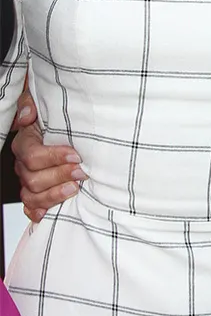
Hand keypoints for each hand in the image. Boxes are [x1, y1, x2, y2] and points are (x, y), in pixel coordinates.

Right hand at [12, 84, 85, 221]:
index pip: (31, 155)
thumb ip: (32, 103)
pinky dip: (41, 212)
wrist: (70, 133)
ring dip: (54, 195)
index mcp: (26, 142)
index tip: (76, 155)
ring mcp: (28, 180)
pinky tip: (54, 211)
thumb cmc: (59, 118)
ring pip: (32, 196)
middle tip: (82, 173)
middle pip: (32, 178)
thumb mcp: (47, 104)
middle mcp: (24, 164)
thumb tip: (28, 115)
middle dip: (59, 176)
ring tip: (75, 189)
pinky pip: (31, 208)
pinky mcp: (36, 194)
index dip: (53, 157)